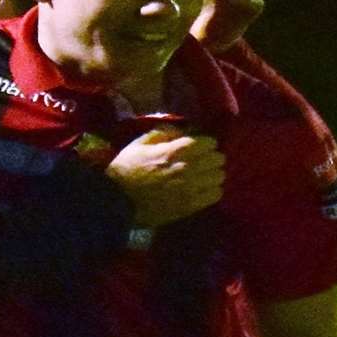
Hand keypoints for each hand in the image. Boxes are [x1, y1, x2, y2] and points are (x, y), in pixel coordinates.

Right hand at [105, 127, 224, 226]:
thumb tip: (180, 130)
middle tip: (202, 161)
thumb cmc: (126, 169)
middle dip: (211, 158)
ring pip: (219, 176)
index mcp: (176, 150)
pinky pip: (215, 195)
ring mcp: (191, 188)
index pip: (210, 142)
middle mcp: (189, 167)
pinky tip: (203, 190)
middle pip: (218, 158)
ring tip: (204, 177)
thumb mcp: (139, 143)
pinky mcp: (190, 205)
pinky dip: (212, 191)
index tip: (199, 146)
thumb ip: (162, 133)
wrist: (116, 200)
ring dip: (213, 174)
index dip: (205, 143)